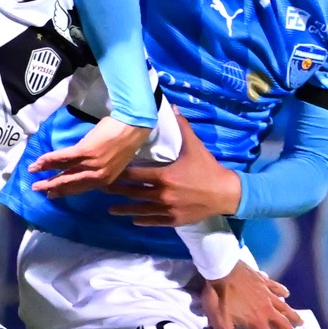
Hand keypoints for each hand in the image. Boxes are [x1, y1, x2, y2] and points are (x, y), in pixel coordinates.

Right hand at [28, 117, 151, 195]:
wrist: (133, 125)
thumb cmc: (125, 137)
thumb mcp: (113, 159)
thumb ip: (98, 166)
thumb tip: (82, 165)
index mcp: (105, 179)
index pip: (81, 188)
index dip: (65, 190)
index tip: (53, 194)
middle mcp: (98, 176)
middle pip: (70, 184)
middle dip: (52, 187)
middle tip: (38, 189)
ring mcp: (91, 165)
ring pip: (65, 173)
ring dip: (47, 175)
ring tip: (33, 177)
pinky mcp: (86, 152)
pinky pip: (63, 158)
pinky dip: (50, 161)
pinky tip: (40, 163)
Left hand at [106, 114, 242, 225]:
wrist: (225, 193)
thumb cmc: (207, 168)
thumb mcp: (194, 146)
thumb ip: (182, 127)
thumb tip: (172, 107)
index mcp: (163, 176)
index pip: (135, 174)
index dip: (120, 174)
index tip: (109, 172)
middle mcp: (162, 194)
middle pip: (133, 193)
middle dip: (117, 191)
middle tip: (102, 190)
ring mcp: (167, 209)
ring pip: (140, 210)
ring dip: (124, 210)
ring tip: (111, 210)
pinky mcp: (174, 220)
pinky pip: (154, 221)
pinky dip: (142, 220)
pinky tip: (134, 220)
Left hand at [201, 263, 301, 328]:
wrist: (221, 268)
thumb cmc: (219, 298)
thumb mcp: (221, 324)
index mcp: (257, 322)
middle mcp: (267, 310)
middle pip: (284, 326)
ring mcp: (266, 294)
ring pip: (284, 307)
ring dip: (293, 316)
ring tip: (300, 322)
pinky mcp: (263, 282)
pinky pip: (277, 288)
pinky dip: (283, 292)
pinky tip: (286, 294)